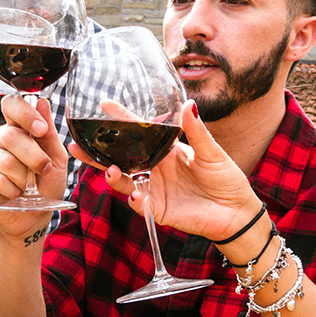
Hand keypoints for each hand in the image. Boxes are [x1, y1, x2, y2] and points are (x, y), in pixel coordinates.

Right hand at [0, 93, 66, 239]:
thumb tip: (41, 102)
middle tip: (43, 170)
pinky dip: (13, 190)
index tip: (41, 130)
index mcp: (17, 129)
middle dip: (33, 157)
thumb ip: (49, 133)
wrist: (35, 216)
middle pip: (10, 135)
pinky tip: (14, 193)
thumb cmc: (45, 186)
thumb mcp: (56, 159)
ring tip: (27, 186)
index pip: (11, 105)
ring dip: (24, 178)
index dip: (25, 114)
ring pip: (5, 160)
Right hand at [69, 101, 260, 240]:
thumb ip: (196, 131)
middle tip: (78, 143)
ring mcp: (154, 189)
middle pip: (121, 158)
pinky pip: (141, 203)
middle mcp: (155, 169)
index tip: (105, 105)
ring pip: (124, 181)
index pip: (139, 133)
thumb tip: (188, 104)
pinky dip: (135, 199)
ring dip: (112, 176)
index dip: (122, 120)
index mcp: (166, 151)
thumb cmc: (226, 179)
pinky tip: (134, 193)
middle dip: (97, 151)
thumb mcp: (212, 152)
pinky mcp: (159, 210)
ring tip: (107, 170)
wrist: (237, 212)